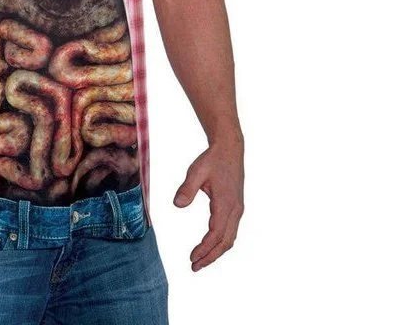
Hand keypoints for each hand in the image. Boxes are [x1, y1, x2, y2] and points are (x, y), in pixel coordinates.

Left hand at [173, 138, 243, 270]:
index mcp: (226, 204)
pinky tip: (210, 245)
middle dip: (210, 256)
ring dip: (216, 252)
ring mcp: (237, 209)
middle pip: (225, 242)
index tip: (191, 258)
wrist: (230, 149)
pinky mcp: (236, 207)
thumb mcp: (196, 171)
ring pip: (230, 238)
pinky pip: (230, 231)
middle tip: (194, 267)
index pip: (215, 234)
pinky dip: (221, 242)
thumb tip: (177, 205)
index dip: (204, 249)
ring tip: (200, 260)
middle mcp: (235, 210)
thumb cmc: (212, 160)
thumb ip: (187, 188)